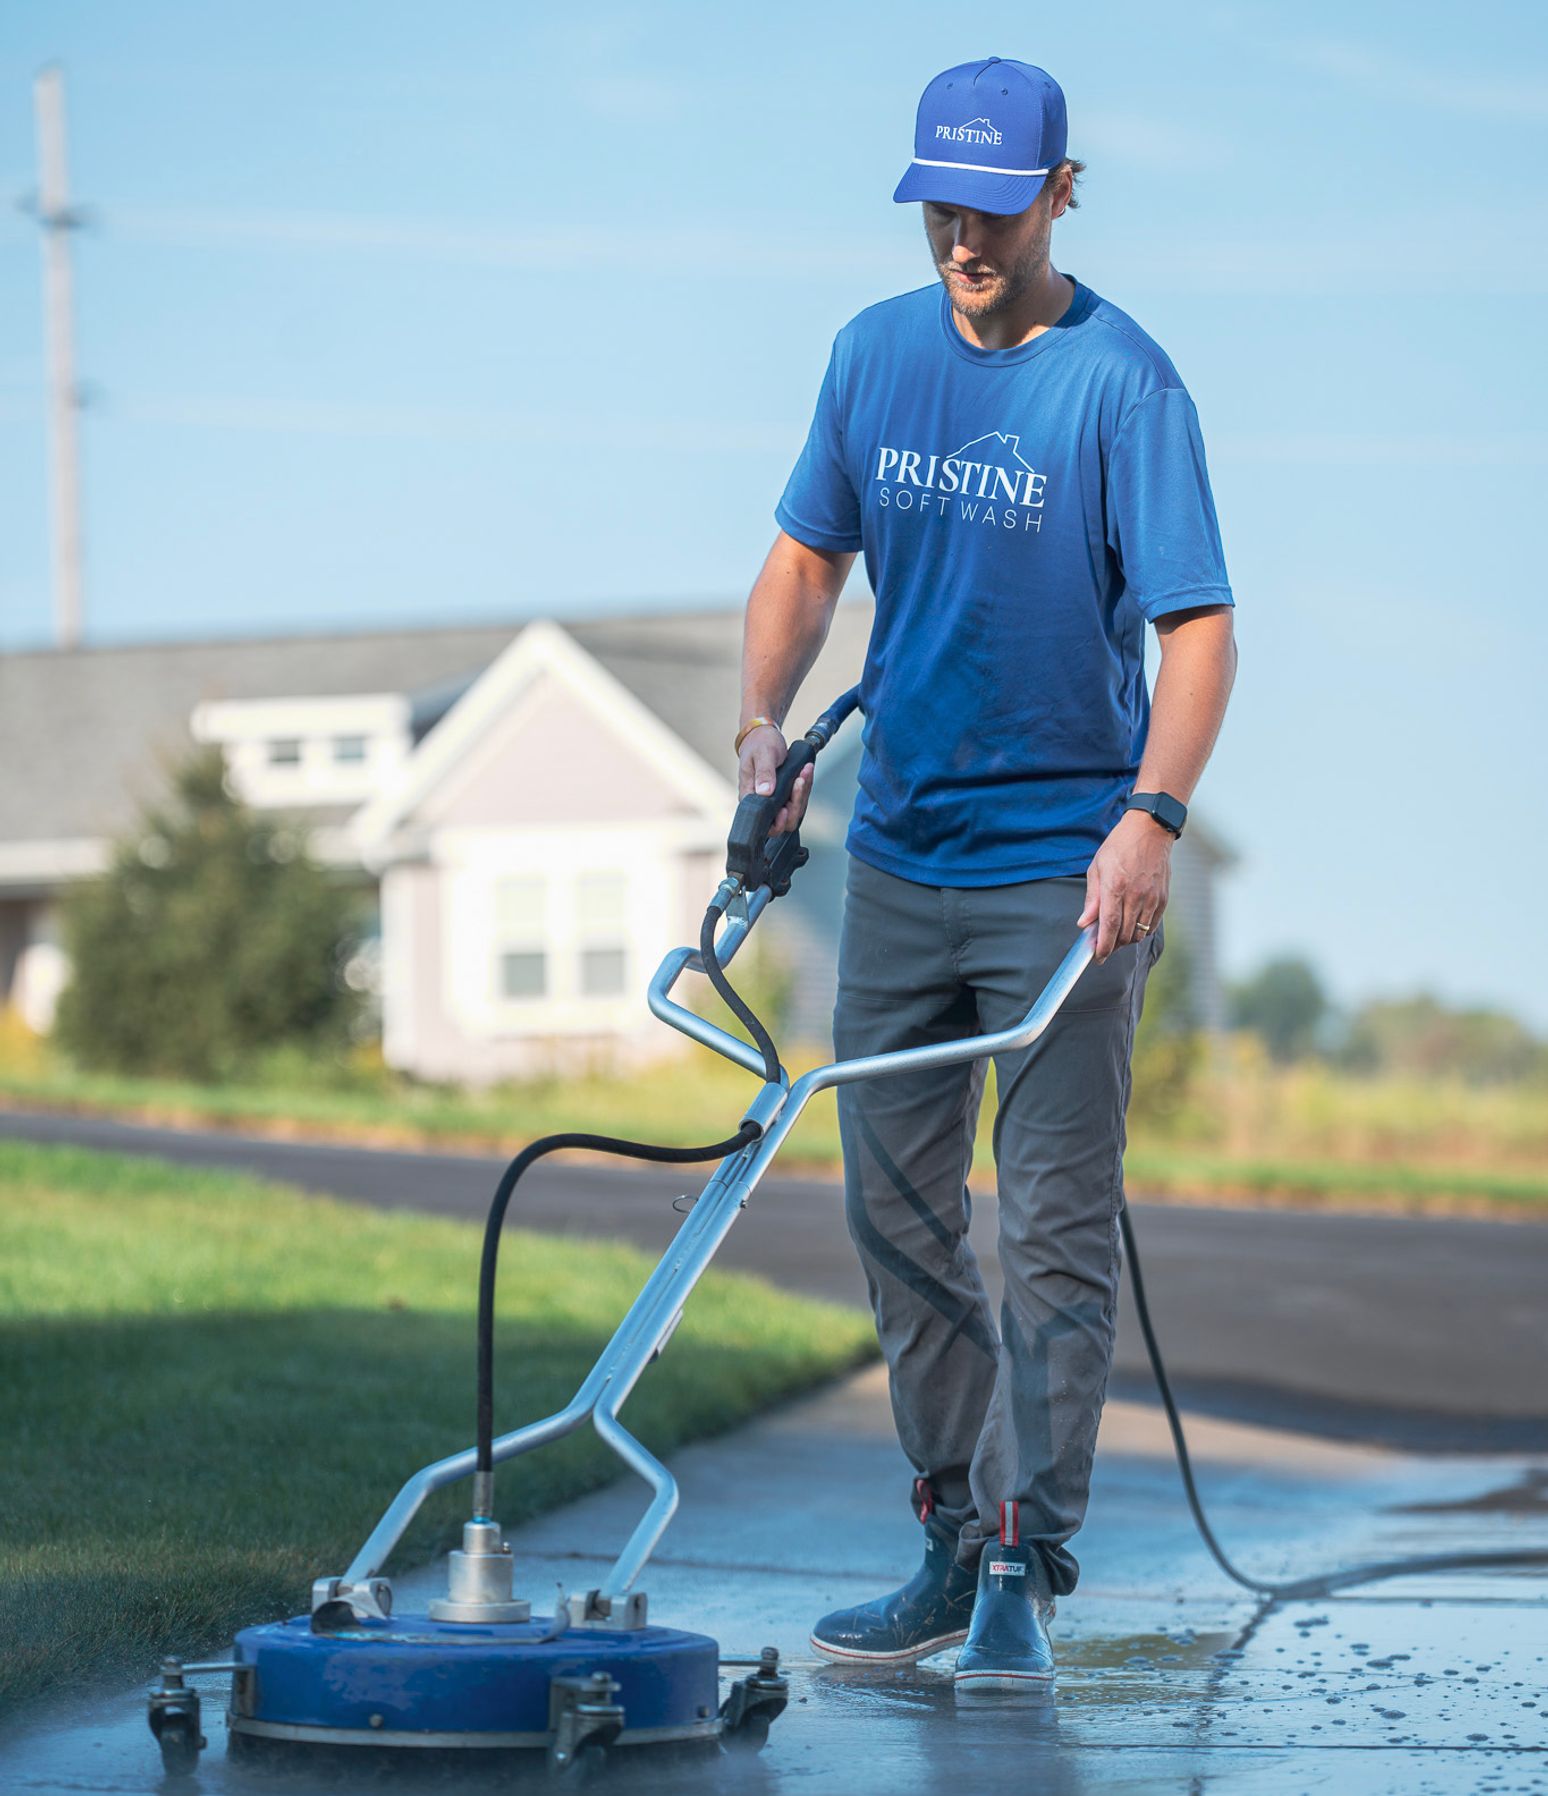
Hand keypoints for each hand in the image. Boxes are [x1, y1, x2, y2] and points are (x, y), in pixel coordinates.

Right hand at [737, 724, 813, 835]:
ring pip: (793, 811)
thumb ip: (763, 773)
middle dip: (795, 805)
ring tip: (805, 772)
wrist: (763, 735)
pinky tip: (806, 773)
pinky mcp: (784, 794)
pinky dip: (805, 787)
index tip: (785, 808)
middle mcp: (762, 802)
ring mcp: (774, 799)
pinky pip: (798, 799)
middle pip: (783, 822)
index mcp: (750, 796)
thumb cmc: (758, 744)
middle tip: (800, 782)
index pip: (764, 822)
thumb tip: (765, 792)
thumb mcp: (762, 755)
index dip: (777, 821)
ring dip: (802, 794)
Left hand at [1078, 810, 1171, 961]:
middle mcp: (1136, 895)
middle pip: (1125, 934)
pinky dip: (1141, 931)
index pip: (1110, 926)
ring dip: (1127, 940)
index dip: (1103, 946)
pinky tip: (1132, 926)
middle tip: (1103, 946)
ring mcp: (1152, 897)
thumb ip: (1092, 898)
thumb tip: (1084, 923)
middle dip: (1113, 946)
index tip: (1097, 957)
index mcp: (1116, 887)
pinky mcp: (1163, 898)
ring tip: (1116, 936)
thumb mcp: (1097, 868)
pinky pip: (1152, 925)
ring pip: (1139, 933)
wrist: (1149, 830)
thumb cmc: (1120, 846)